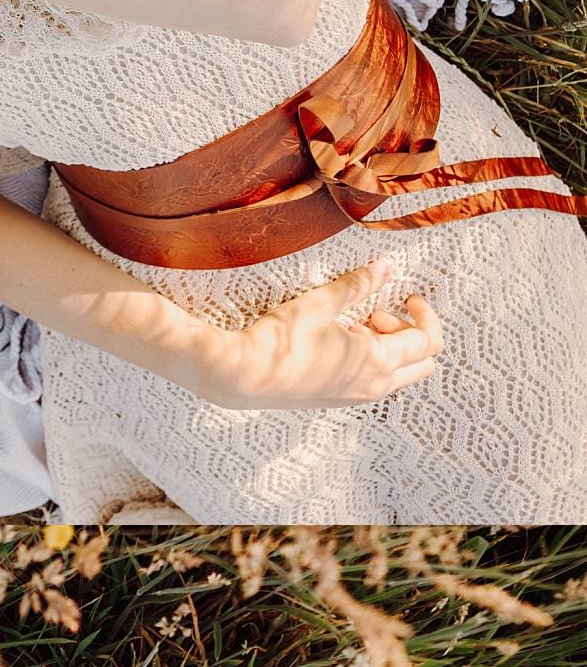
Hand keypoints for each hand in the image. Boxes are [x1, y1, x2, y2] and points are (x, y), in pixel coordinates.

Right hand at [191, 257, 443, 408]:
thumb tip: (386, 267)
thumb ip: (359, 284)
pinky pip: (372, 382)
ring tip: (353, 324)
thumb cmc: (278, 342)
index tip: (407, 297)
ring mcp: (354, 397)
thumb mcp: (321, 303)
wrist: (239, 376)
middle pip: (422, 364)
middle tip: (379, 313)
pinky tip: (338, 341)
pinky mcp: (335, 399)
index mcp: (377, 362)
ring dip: (389, 348)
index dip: (424, 314)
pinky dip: (370, 360)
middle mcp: (372, 386)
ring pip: (397, 375)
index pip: (428, 341)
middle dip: (411, 334)